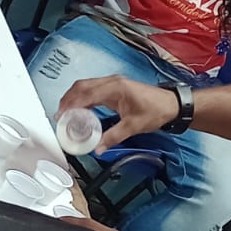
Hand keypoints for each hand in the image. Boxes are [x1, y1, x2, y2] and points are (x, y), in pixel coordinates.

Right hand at [58, 75, 179, 151]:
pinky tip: (81, 108)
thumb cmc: (156, 110)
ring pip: (86, 85)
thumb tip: (98, 148)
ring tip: (66, 112)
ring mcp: (113, 83)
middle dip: (68, 99)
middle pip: (82, 86)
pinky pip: (93, 88)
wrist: (171, 104)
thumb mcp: (133, 126)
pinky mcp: (115, 86)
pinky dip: (83, 97)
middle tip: (60, 115)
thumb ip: (113, 137)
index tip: (62, 115)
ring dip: (74, 97)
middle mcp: (112, 82)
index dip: (71, 105)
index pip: (86, 94)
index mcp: (115, 88)